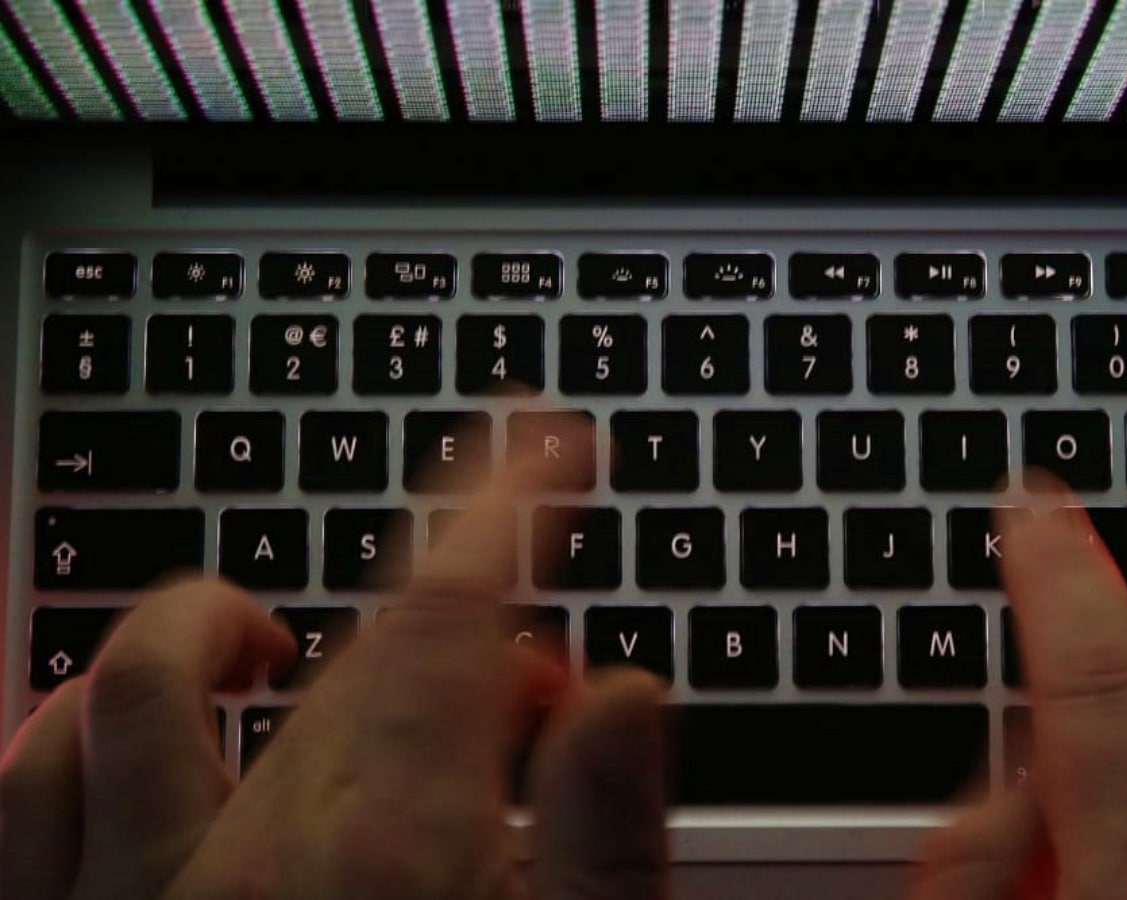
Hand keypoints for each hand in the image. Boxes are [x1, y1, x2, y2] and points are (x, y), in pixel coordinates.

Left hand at [0, 414, 670, 899]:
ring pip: (147, 683)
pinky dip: (74, 722)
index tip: (542, 446)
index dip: (503, 507)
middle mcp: (251, 855)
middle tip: (516, 661)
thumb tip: (625, 695)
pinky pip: (28, 787)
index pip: (448, 621)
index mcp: (396, 854)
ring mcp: (138, 893)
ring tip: (274, 634)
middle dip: (441, 601)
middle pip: (345, 653)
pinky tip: (122, 717)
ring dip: (219, 623)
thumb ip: (609, 837)